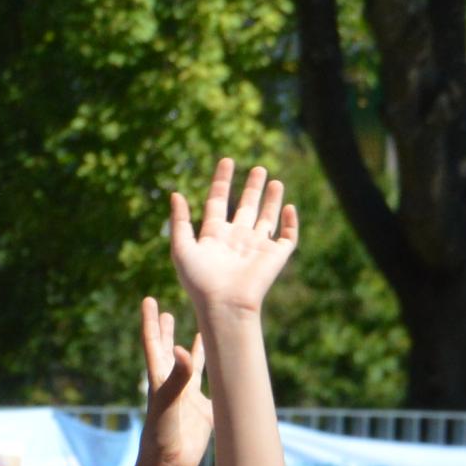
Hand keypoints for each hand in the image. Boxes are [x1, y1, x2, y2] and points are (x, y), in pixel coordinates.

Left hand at [137, 298, 210, 465]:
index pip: (153, 343)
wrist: (171, 465)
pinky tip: (223, 364)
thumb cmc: (161, 435)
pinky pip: (212, 386)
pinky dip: (216, 374)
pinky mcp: (204, 410)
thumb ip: (176, 377)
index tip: (147, 299)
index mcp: (159, 378)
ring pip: (191, 366)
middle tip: (164, 311)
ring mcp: (189, 397)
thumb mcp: (167, 403)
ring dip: (193, 349)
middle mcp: (173, 384)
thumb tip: (181, 349)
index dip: (150, 321)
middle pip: (168, 350)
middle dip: (165, 331)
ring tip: (198, 330)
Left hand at [166, 157, 297, 317]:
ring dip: (271, 199)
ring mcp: (256, 247)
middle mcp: (236, 239)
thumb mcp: (182, 248)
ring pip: (267, 218)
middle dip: (251, 188)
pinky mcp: (275, 256)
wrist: (224, 305)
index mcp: (214, 236)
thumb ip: (179, 221)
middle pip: (245, 207)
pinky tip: (289, 206)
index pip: (217, 201)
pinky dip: (290, 222)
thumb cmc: (199, 282)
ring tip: (274, 180)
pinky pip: (287, 236)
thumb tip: (175, 193)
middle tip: (258, 169)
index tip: (227, 160)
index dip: (222, 181)